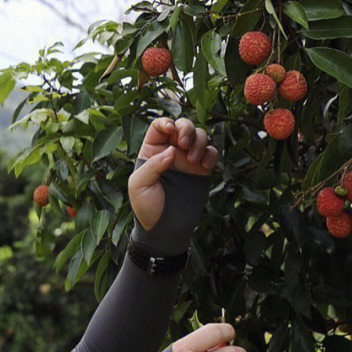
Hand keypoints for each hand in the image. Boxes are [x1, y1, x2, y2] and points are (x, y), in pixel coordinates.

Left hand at [129, 117, 217, 232]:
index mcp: (152, 151)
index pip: (160, 126)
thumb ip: (153, 165)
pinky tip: (205, 165)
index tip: (171, 130)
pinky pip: (211, 153)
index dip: (166, 123)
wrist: (164, 229)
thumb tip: (172, 151)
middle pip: (183, 126)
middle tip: (184, 144)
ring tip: (193, 160)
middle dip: (187, 129)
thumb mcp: (140, 185)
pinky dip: (211, 154)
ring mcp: (188, 160)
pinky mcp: (202, 171)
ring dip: (199, 141)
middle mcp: (171, 151)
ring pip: (200, 136)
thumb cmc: (146, 207)